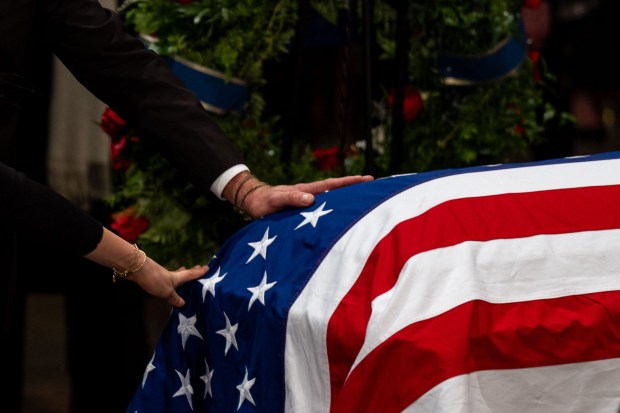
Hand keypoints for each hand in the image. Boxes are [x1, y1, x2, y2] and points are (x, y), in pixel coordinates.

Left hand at [131, 260, 207, 307]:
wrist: (138, 270)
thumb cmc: (155, 280)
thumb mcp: (167, 291)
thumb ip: (175, 298)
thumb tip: (183, 303)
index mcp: (178, 277)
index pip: (191, 275)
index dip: (199, 272)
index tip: (208, 267)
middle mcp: (172, 275)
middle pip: (185, 273)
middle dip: (192, 271)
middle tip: (199, 267)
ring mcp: (163, 276)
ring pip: (176, 275)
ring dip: (182, 274)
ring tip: (185, 272)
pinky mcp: (156, 278)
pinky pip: (168, 279)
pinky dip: (172, 280)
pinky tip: (169, 283)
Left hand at [228, 174, 373, 218]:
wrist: (253, 202)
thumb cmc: (263, 202)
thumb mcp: (276, 200)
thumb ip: (291, 199)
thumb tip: (311, 199)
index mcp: (306, 190)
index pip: (332, 185)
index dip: (349, 182)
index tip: (367, 179)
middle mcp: (310, 194)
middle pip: (336, 189)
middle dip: (354, 187)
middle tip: (374, 186)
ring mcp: (307, 200)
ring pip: (331, 198)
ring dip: (346, 198)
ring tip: (364, 200)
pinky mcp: (304, 209)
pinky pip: (323, 207)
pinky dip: (334, 208)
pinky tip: (341, 215)